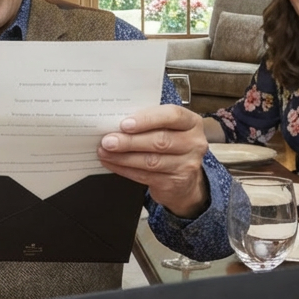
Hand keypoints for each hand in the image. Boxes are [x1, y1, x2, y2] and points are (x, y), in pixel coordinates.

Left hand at [97, 104, 209, 218]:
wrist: (184, 179)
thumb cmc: (170, 145)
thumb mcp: (166, 128)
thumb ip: (148, 122)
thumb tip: (114, 121)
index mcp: (191, 122)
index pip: (172, 115)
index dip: (147, 119)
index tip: (124, 124)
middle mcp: (194, 143)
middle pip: (160, 141)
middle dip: (130, 141)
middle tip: (108, 140)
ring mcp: (187, 165)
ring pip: (151, 161)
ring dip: (123, 157)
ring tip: (105, 152)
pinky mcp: (175, 183)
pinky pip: (145, 176)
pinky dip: (125, 169)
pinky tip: (112, 163)